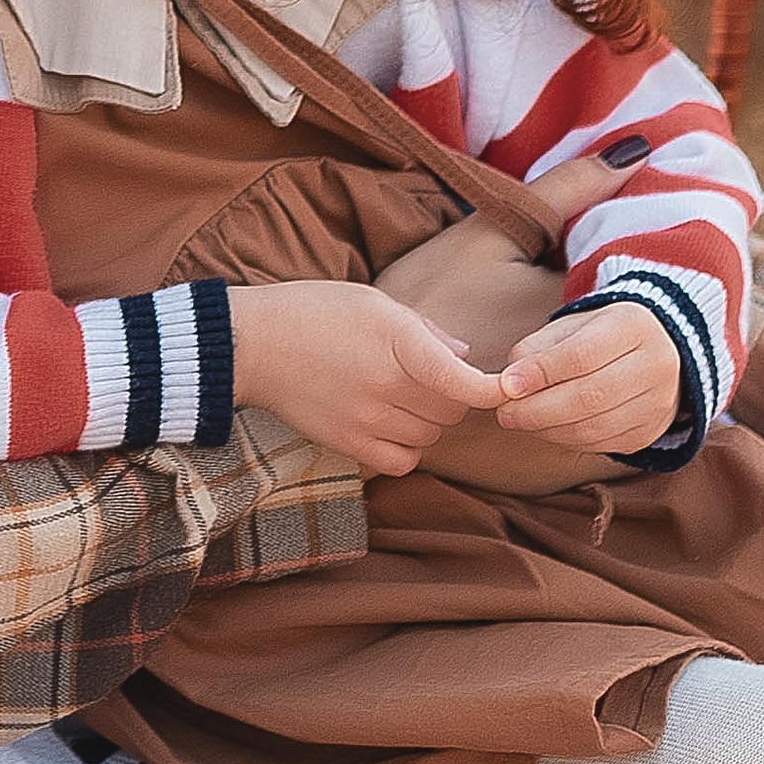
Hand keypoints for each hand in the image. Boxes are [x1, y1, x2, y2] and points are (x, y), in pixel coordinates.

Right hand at [229, 280, 502, 477]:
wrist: (253, 344)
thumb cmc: (314, 312)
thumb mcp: (374, 302)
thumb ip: (426, 330)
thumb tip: (466, 358)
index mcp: (397, 341)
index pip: (459, 380)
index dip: (493, 390)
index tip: (511, 389)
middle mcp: (385, 384)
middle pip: (452, 410)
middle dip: (453, 395)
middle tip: (429, 376)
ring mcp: (366, 419)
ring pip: (431, 436)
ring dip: (430, 420)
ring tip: (402, 395)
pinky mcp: (348, 444)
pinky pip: (404, 460)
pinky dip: (409, 447)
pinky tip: (393, 424)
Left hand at [495, 300, 681, 456]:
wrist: (654, 352)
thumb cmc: (599, 336)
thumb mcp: (569, 327)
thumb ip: (535, 350)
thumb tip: (506, 383)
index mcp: (632, 325)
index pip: (582, 355)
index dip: (541, 373)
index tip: (507, 385)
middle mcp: (655, 364)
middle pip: (590, 397)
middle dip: (538, 410)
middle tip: (505, 413)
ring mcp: (658, 402)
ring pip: (594, 427)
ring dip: (548, 429)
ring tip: (521, 420)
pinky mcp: (649, 432)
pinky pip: (601, 444)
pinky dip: (567, 440)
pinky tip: (549, 427)